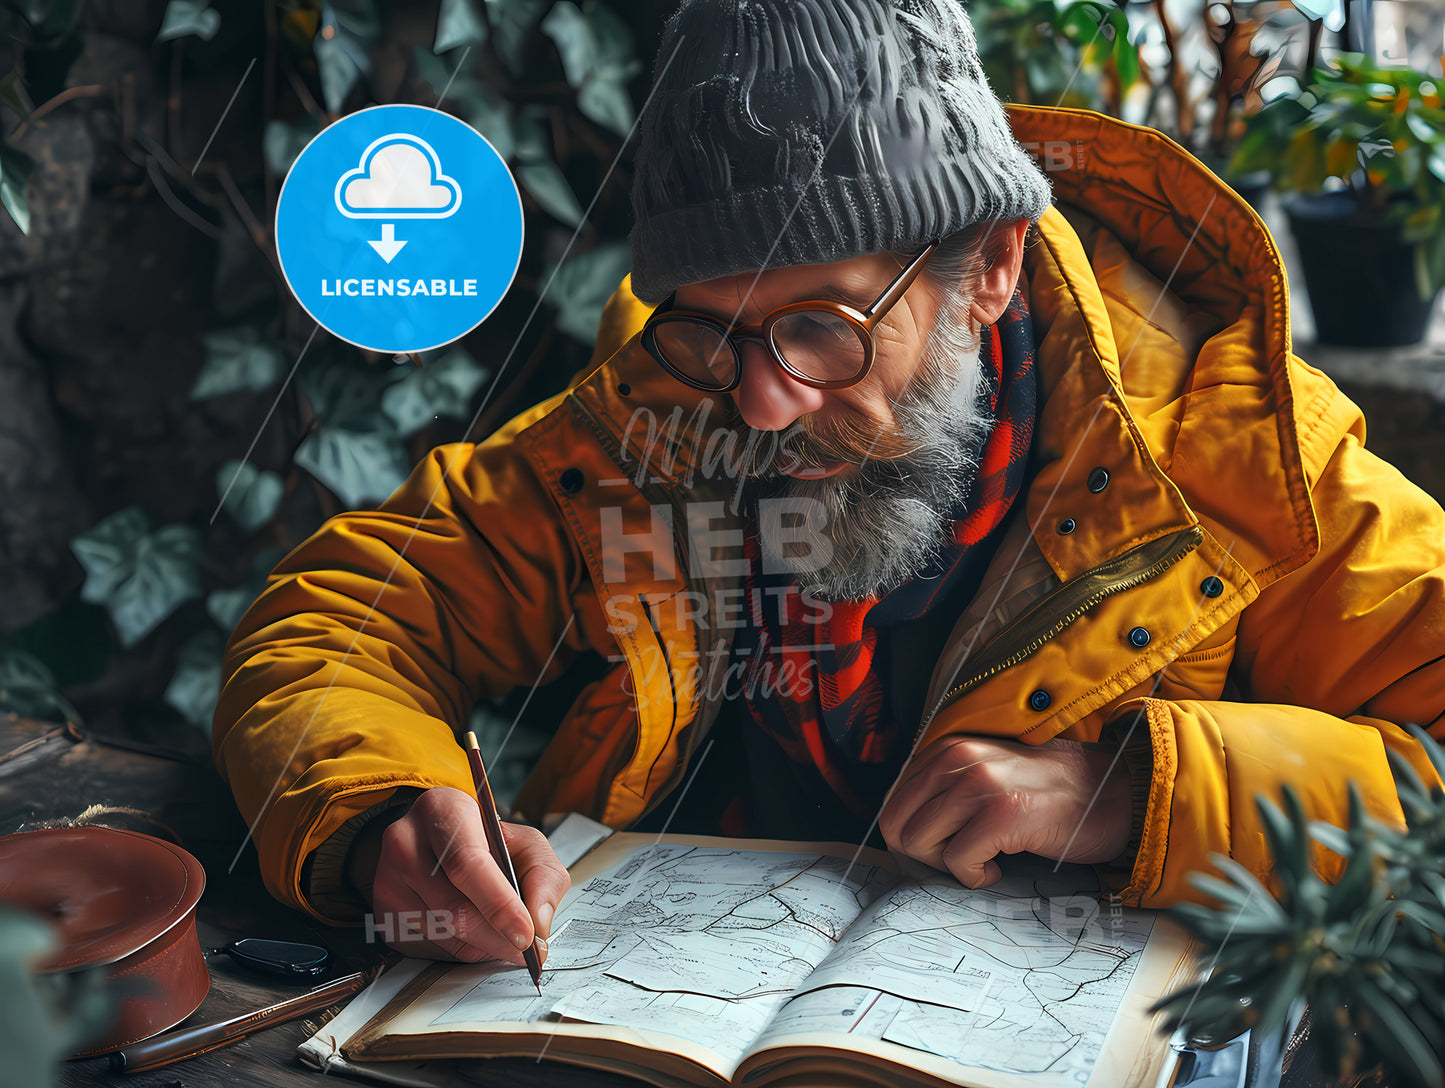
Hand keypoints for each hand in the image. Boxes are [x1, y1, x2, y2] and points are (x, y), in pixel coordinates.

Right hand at [348, 787, 569, 963]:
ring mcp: (388, 881)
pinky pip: (431, 950)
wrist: (435, 843)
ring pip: (444, 934)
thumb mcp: (523, 841)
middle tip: (529, 950)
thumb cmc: (485, 841)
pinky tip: (477, 935)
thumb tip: (538, 921)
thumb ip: (543, 874)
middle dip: (499, 936)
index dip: (499, 904)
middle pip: (454, 907)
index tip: (526, 934)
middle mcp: (404, 842)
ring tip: (505, 936)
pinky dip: (463, 952)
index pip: (467, 863)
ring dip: (484, 946)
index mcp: (441, 810)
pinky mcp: (384, 915)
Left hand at [878, 736, 1131, 888]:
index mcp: (947, 749)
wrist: (1110, 794)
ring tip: (983, 858)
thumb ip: (942, 790)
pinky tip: (1000, 867)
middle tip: (962, 858)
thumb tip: (898, 830)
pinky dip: (975, 877)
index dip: (913, 836)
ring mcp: (979, 784)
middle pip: (896, 825)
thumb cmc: (1045, 795)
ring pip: (918, 844)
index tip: (945, 847)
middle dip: (924, 854)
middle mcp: (958, 758)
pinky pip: (957, 863)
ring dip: (948, 866)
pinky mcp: (1003, 814)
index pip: (893, 803)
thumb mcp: (983, 775)